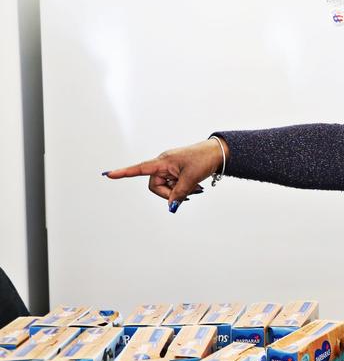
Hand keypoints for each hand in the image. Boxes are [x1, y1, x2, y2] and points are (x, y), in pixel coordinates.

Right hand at [103, 138, 227, 208]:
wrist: (217, 154)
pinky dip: (183, 189)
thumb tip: (172, 206)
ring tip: (196, 188)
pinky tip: (196, 187)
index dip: (124, 173)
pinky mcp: (177, 172)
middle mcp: (163, 164)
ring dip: (179, 191)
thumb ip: (179, 193)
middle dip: (169, 194)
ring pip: (166, 187)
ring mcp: (170, 169)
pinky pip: (174, 185)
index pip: (139, 169)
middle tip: (188, 194)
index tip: (108, 175)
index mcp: (162, 162)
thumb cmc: (203, 160)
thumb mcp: (191, 179)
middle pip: (155, 186)